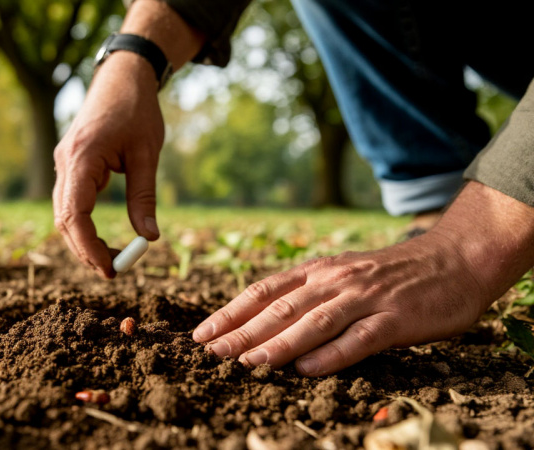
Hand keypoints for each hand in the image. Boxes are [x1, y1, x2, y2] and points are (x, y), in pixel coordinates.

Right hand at [53, 53, 163, 277]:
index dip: (88, 247)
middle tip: (112, 271)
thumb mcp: (147, 154)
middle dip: (84, 250)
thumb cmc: (137, 110)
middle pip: (64, 220)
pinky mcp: (69, 163)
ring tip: (109, 258)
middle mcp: (64, 161)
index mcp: (82, 157)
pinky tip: (101, 235)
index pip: (75, 215)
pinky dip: (82, 223)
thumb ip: (144, 197)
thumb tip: (150, 238)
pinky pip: (68, 201)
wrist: (122, 76)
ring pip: (63, 213)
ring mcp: (63, 162)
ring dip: (82, 239)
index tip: (110, 268)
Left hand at [193, 182, 533, 375]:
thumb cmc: (388, 275)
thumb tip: (260, 323)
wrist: (452, 260)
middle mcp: (335, 280)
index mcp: (317, 270)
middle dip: (242, 331)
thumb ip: (306, 294)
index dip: (230, 313)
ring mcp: (365, 298)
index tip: (201, 334)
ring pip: (314, 322)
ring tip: (248, 362)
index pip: (263, 291)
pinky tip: (306, 370)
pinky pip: (358, 338)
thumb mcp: (340, 274)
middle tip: (212, 352)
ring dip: (278, 343)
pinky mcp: (395, 318)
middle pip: (281, 307)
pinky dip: (331, 355)